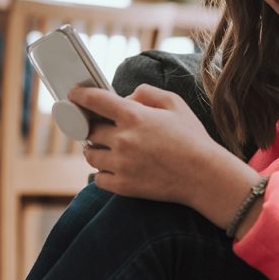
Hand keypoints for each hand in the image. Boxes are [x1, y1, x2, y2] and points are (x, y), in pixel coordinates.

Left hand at [69, 84, 253, 213]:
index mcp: (134, 116)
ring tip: (108, 148)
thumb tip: (125, 97)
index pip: (94, 101)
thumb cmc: (192, 138)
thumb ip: (147, 92)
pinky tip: (115, 167)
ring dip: (95, 149)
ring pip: (90, 154)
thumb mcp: (175, 104)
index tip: (73, 95)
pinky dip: (102, 172)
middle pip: (89, 130)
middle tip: (100, 127)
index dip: (79, 96)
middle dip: (92, 127)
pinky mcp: (123, 186)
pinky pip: (98, 178)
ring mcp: (121, 165)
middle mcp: (123, 139)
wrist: (205, 176)